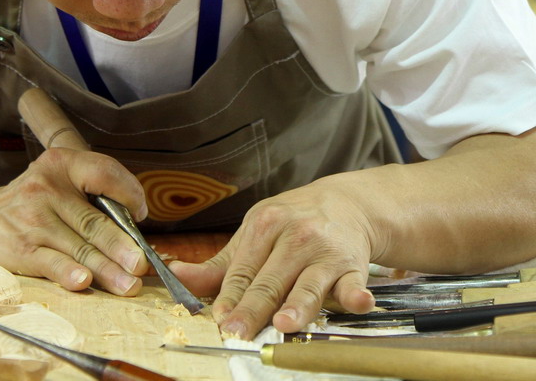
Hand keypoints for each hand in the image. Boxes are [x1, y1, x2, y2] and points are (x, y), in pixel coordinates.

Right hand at [0, 148, 149, 295]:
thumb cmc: (32, 204)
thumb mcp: (57, 184)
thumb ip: (91, 197)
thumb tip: (137, 227)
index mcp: (62, 164)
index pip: (103, 172)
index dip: (129, 192)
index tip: (141, 214)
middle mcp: (46, 188)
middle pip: (93, 220)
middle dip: (122, 246)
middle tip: (143, 264)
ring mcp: (31, 219)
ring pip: (79, 247)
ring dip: (107, 270)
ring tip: (129, 284)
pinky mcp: (20, 248)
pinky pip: (50, 262)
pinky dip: (68, 273)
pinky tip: (84, 283)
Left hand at [171, 178, 380, 339]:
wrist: (346, 203)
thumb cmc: (292, 223)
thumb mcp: (254, 232)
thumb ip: (220, 264)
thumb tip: (176, 275)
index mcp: (265, 225)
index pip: (242, 270)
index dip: (230, 297)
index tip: (220, 319)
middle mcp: (295, 236)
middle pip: (269, 281)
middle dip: (253, 309)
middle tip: (238, 332)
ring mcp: (325, 252)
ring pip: (308, 285)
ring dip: (297, 305)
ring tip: (284, 323)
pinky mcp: (353, 266)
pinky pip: (353, 283)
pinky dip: (356, 295)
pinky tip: (359, 302)